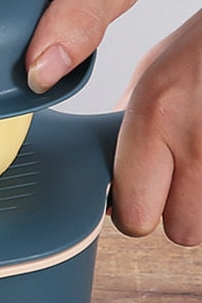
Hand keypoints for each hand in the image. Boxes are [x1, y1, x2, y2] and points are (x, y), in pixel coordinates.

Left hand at [112, 9, 201, 246]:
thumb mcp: (153, 72)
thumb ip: (127, 128)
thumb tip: (110, 179)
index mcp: (156, 116)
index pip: (134, 215)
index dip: (135, 211)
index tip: (138, 197)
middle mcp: (196, 138)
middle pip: (182, 230)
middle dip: (179, 212)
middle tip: (179, 180)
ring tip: (200, 162)